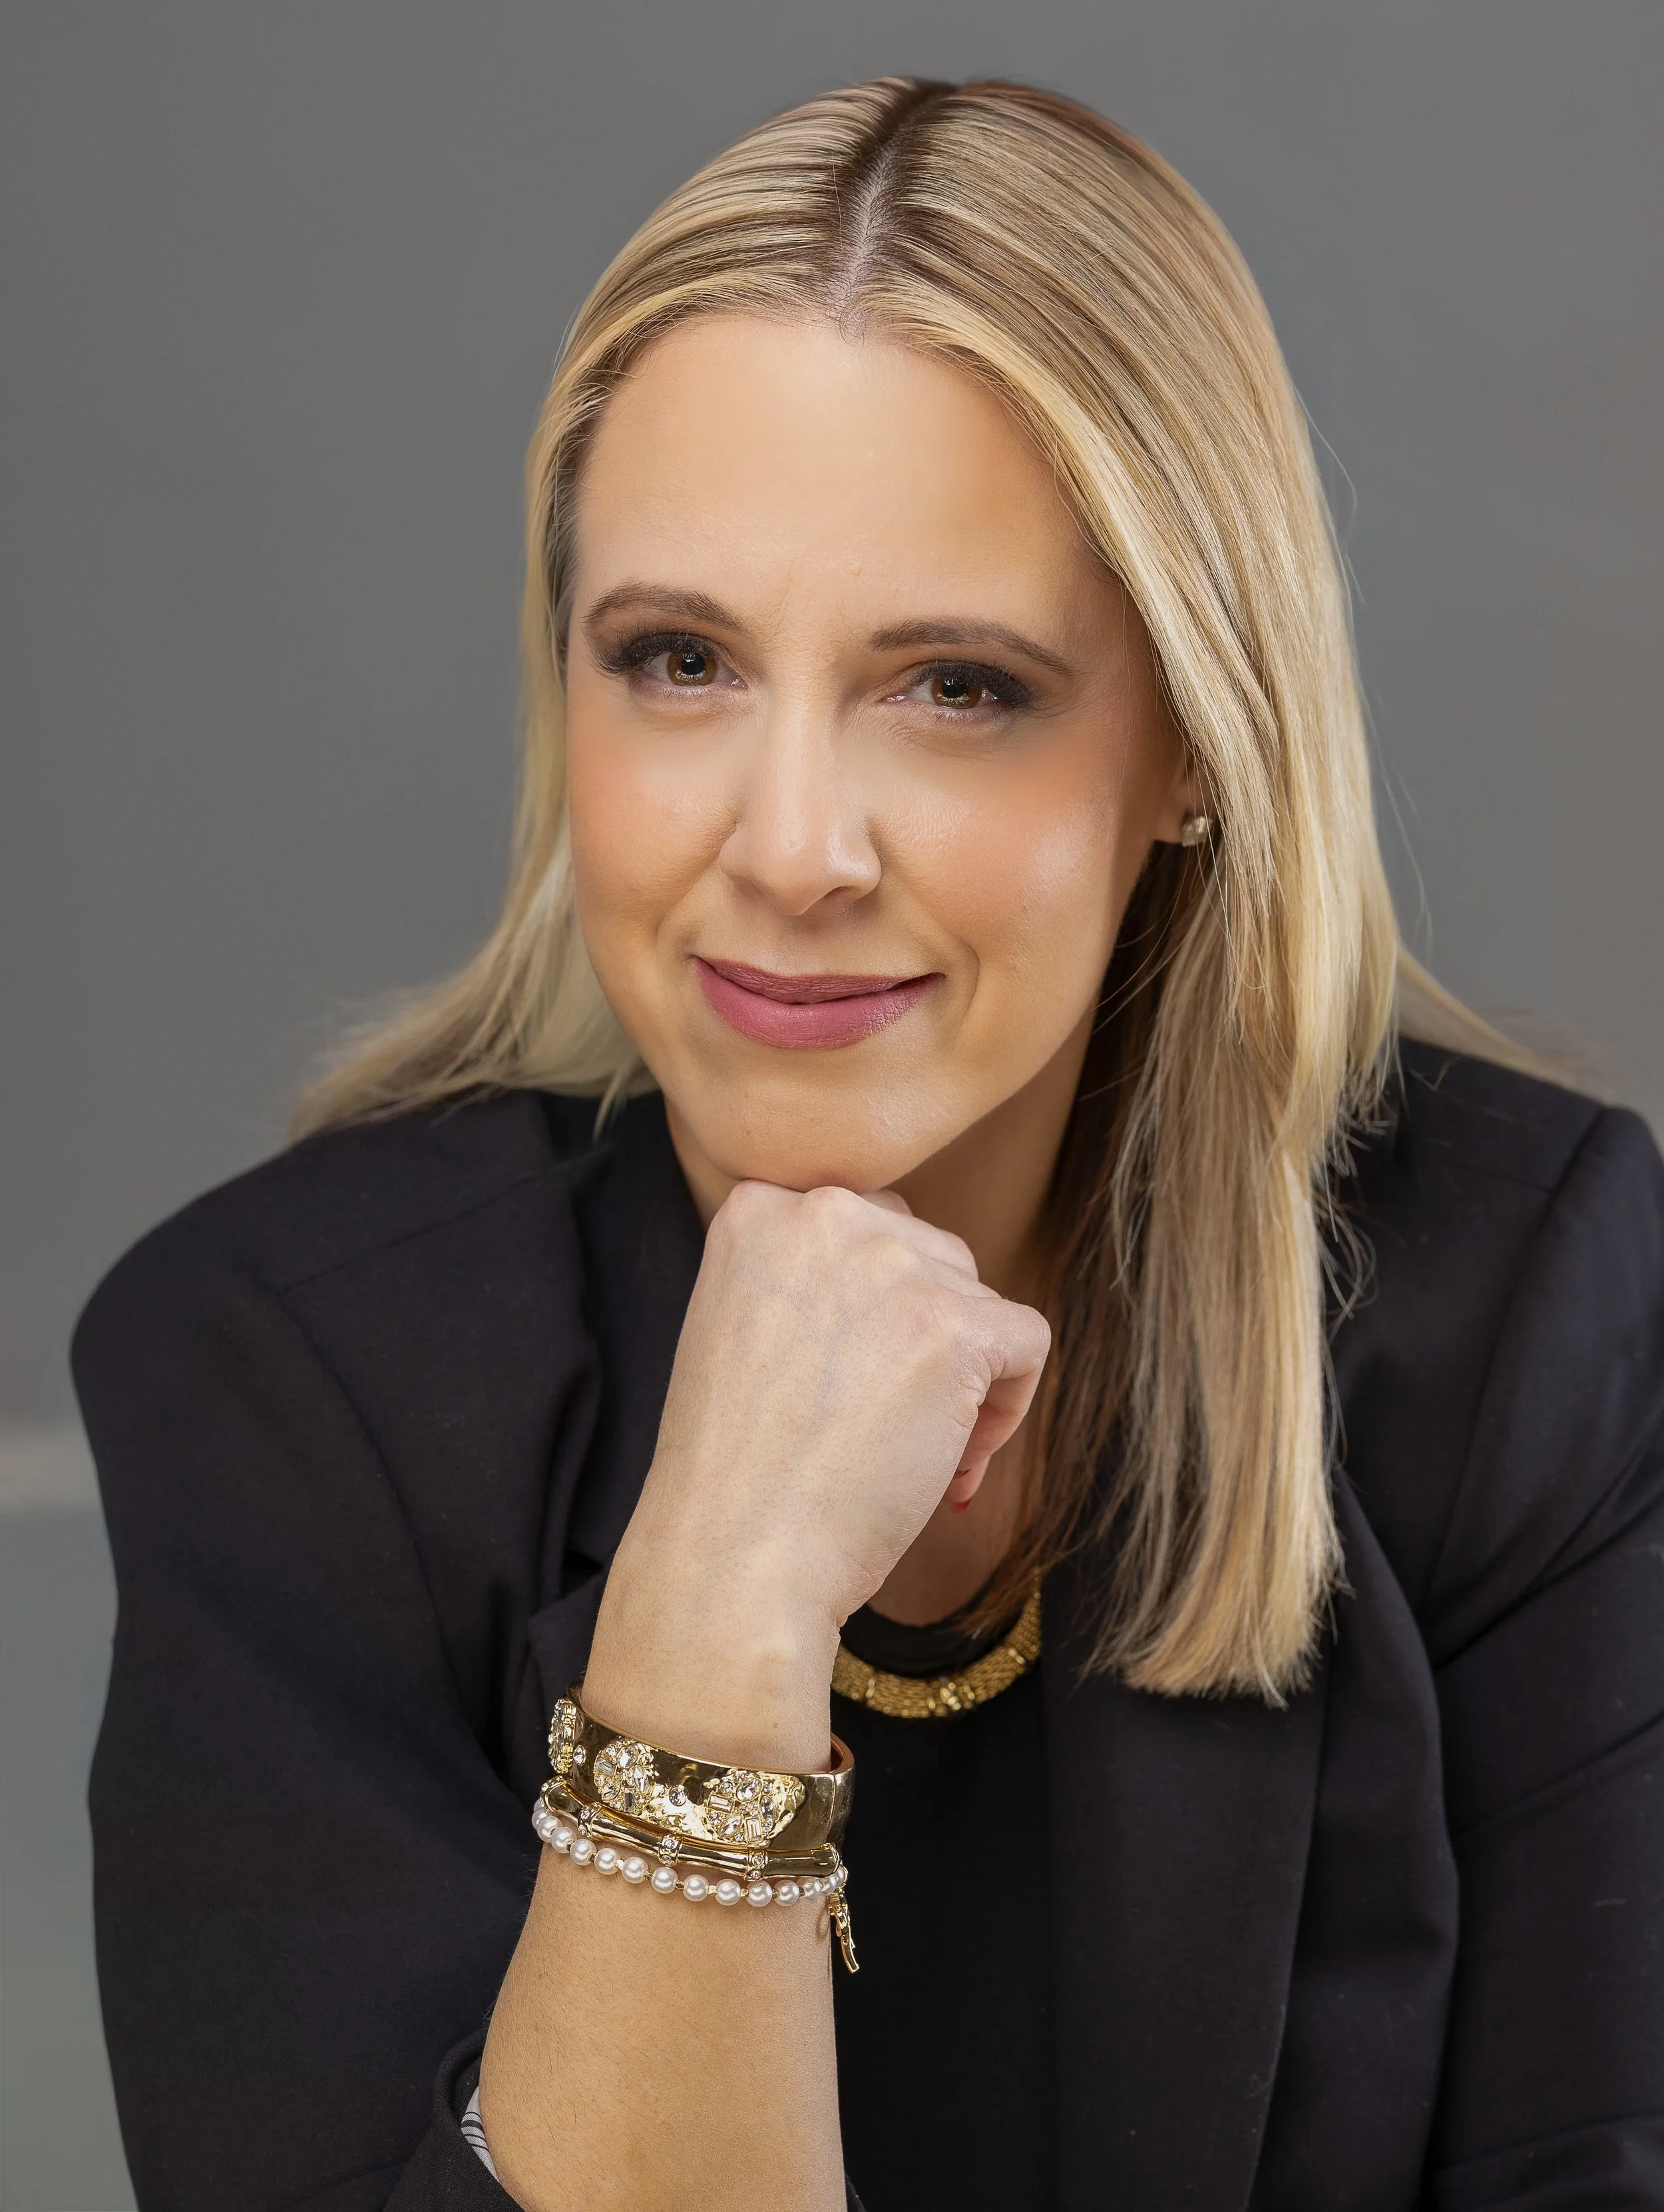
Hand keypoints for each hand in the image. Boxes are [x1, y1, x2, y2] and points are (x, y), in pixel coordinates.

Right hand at [584, 1182, 1050, 1768]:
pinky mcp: (955, 1326)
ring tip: (911, 1456)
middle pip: (928, 1255)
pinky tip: (953, 1468)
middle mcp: (825, 1214)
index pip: (864, 1229)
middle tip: (882, 1427)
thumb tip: (900, 1285)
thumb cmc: (735, 1471)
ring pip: (977, 1298)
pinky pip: (1026, 1342)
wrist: (734, 1558)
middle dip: (923, 1337)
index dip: (872, 1312)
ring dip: (964, 1376)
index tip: (845, 1381)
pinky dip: (1007, 1407)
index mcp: (760, 1211)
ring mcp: (892, 1266)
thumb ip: (806, 1281)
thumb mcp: (740, 1329)